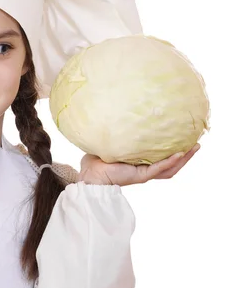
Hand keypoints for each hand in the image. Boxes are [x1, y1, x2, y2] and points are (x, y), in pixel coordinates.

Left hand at [78, 143, 200, 186]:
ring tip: (195, 147)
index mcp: (140, 163)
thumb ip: (118, 132)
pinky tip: (179, 154)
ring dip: (184, 159)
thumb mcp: (111, 142)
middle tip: (198, 142)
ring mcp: (144, 174)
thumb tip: (118, 112)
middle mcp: (145, 170)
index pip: (162, 158)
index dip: (174, 150)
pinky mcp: (140, 176)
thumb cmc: (97, 160)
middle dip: (186, 155)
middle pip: (172, 165)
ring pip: (170, 168)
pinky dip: (170, 162)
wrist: (90, 174)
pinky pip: (159, 169)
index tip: (184, 137)